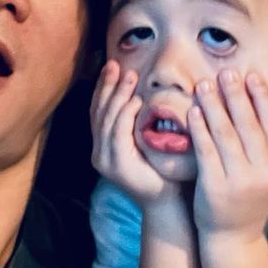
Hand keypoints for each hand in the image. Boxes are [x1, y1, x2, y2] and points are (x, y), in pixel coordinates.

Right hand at [90, 61, 174, 205]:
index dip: (103, 87)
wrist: (169, 202)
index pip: (98, 111)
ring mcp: (105, 160)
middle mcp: (99, 153)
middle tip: (116, 65)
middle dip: (108, 86)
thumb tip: (141, 91)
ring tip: (129, 77)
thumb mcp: (146, 141)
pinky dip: (126, 115)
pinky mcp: (118, 166)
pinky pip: (119, 134)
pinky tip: (136, 101)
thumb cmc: (163, 170)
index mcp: (103, 146)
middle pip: (98, 112)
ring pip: (107, 120)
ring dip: (118, 96)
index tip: (112, 66)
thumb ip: (137, 122)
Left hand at [188, 70, 267, 241]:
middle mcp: (264, 172)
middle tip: (225, 72)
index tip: (250, 74)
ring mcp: (240, 180)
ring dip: (214, 105)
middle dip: (236, 95)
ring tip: (204, 84)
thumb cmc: (248, 199)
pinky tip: (192, 111)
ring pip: (225, 134)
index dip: (260, 97)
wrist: (234, 238)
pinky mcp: (215, 186)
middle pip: (248, 125)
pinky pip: (206, 151)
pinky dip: (199, 129)